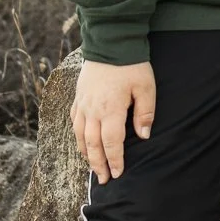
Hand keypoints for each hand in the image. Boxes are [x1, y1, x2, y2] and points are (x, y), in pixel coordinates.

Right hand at [71, 59, 156, 183]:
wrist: (110, 41)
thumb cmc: (131, 64)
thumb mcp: (145, 88)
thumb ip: (144, 113)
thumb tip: (143, 136)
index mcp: (110, 110)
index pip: (111, 143)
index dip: (115, 160)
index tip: (117, 174)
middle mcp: (92, 110)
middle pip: (92, 144)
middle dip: (98, 164)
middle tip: (103, 180)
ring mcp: (82, 102)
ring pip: (79, 135)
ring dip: (85, 153)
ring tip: (92, 166)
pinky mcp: (78, 95)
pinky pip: (73, 120)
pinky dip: (77, 135)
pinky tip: (81, 141)